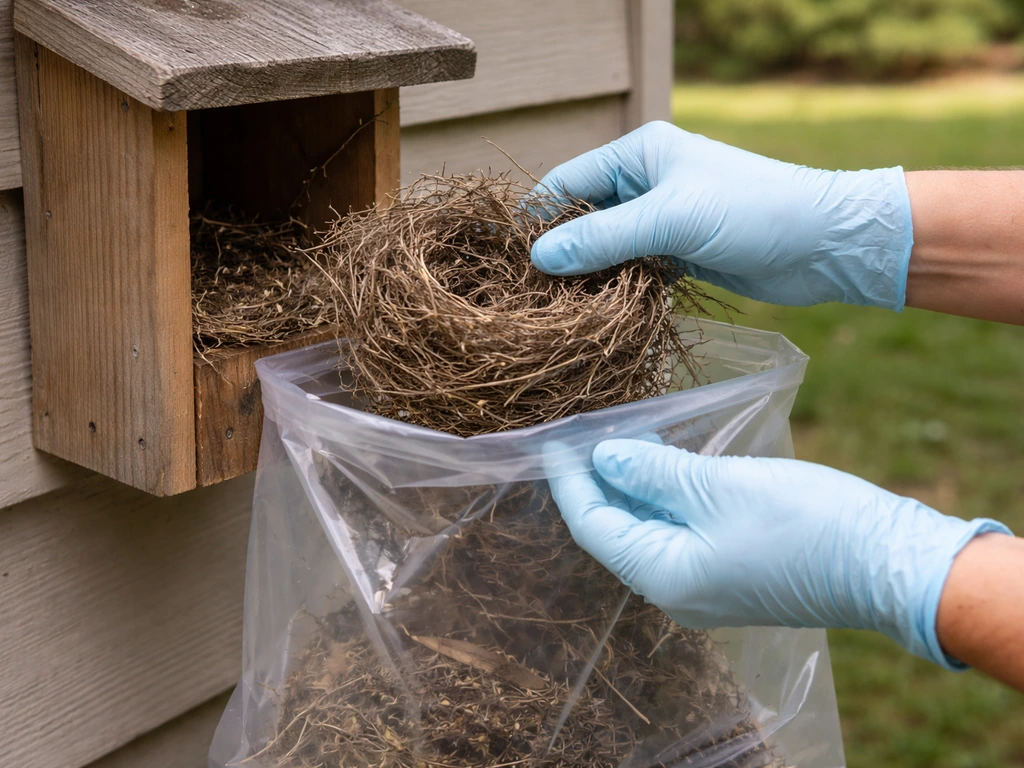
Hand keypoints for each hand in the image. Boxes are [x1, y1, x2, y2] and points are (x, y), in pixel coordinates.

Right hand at [530, 121, 913, 309]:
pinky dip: (616, 288)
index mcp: (639, 154)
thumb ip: (604, 238)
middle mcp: (645, 182)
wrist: (823, 244)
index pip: (567, 183)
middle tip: (529, 293)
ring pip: (606, 249)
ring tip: (556, 310)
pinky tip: (598, 314)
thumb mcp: (671, 220)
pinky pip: (632, 270)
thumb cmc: (751, 212)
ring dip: (588, 276)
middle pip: (583, 219)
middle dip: (560, 252)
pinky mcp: (678, 253)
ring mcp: (662, 219)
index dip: (537, 219)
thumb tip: (539, 258)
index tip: (508, 258)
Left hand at [548, 439, 1010, 668]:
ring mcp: (707, 587)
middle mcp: (677, 592)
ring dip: (636, 484)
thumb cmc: (803, 523)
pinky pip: (681, 532)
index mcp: (664, 577)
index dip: (570, 480)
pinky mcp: (733, 573)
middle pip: (618, 529)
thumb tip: (605, 459)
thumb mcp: (717, 486)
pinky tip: (668, 461)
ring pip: (651, 529)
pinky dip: (667, 496)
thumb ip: (653, 473)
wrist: (889, 563)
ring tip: (623, 436)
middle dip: (600, 479)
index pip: (594, 525)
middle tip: (586, 428)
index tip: (554, 438)